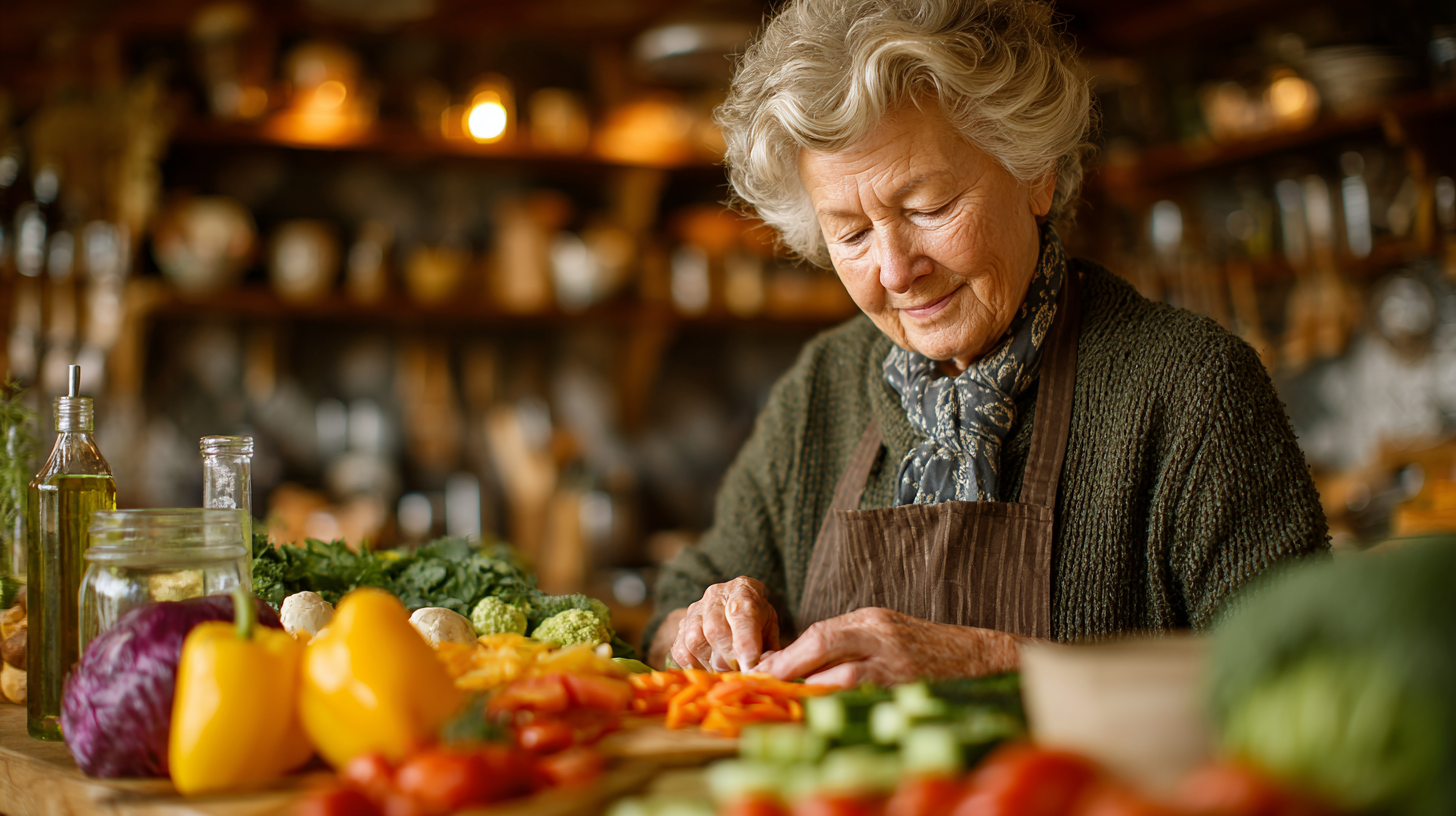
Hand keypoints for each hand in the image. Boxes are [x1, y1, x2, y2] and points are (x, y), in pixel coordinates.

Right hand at [670, 576, 780, 671]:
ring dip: (712, 664)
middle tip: (740, 673)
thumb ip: (769, 650)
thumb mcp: (771, 631)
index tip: (749, 665)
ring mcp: (694, 610)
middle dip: (728, 658)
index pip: (742, 612)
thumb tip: (761, 670)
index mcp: (744, 589)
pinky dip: (695, 667)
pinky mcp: (680, 628)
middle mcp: (716, 595)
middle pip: (714, 628)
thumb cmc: (757, 624)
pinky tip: (710, 669)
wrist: (735, 612)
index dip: (745, 642)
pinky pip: (680, 652)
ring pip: (694, 641)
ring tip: (727, 672)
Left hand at [755, 607, 1021, 686]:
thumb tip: (796, 661)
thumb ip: (846, 640)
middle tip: (766, 683)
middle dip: (790, 666)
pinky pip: (867, 701)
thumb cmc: (924, 646)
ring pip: (843, 676)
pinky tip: (826, 716)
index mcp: (872, 619)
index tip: (763, 668)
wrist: (978, 658)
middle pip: (824, 644)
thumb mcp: (884, 630)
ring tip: (789, 702)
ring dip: (811, 691)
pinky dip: (842, 708)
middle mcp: (882, 637)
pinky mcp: (909, 689)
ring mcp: (897, 665)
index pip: (819, 632)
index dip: (788, 653)